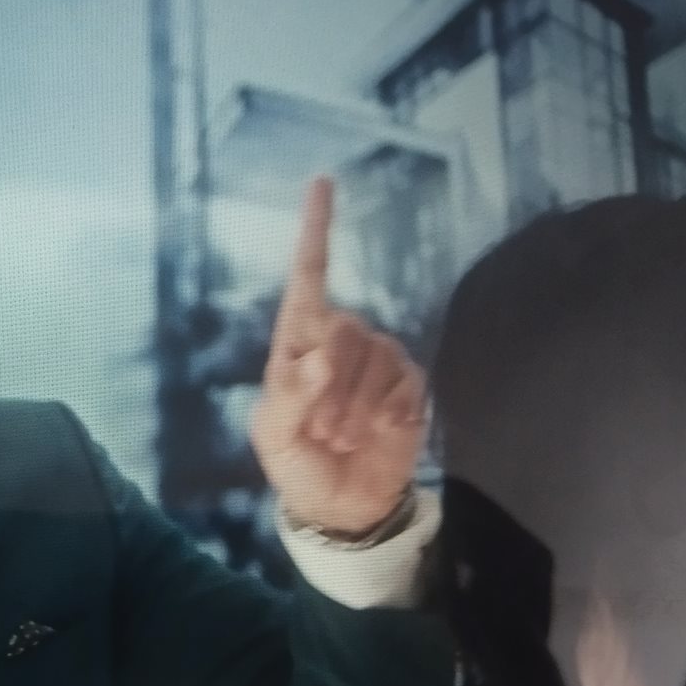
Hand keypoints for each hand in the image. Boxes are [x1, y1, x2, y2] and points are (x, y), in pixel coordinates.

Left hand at [250, 177, 426, 535]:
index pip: (308, 279)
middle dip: (333, 391)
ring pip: (377, 360)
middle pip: (346, 334)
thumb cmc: (297, 463)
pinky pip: (406, 383)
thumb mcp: (276, 436)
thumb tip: (322, 355)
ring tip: (343, 439)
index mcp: (296, 344)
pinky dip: (388, 414)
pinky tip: (379, 433)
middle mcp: (339, 341)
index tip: (323, 183)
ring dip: (357, 409)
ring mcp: (377, 360)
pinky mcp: (409, 383)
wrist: (341, 503)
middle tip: (322, 433)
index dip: (316, 232)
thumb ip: (292, 395)